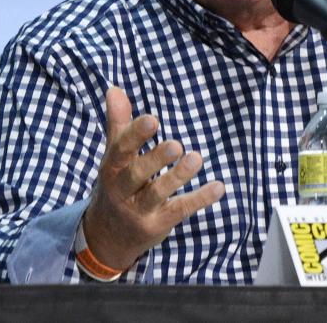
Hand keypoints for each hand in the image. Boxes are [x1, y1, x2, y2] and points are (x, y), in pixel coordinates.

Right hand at [83, 87, 224, 270]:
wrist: (107, 237)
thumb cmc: (117, 185)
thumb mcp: (113, 157)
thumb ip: (118, 123)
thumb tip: (115, 89)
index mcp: (112, 169)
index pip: (120, 151)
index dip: (135, 136)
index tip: (152, 120)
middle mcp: (122, 191)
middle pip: (136, 175)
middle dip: (155, 160)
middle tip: (177, 145)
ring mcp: (140, 211)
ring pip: (158, 194)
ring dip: (178, 177)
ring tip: (197, 159)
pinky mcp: (158, 224)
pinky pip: (179, 210)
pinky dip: (200, 199)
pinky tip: (219, 187)